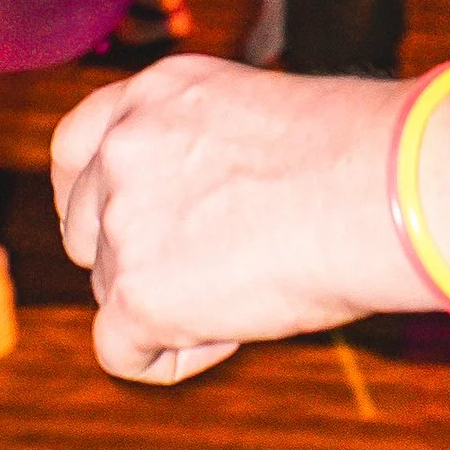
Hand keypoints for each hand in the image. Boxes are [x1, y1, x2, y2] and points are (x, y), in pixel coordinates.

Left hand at [52, 56, 413, 376]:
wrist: (374, 188)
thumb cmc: (350, 156)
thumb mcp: (253, 120)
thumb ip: (197, 152)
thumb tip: (193, 209)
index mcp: (154, 92)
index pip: (74, 147)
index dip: (88, 195)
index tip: (116, 223)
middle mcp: (125, 146)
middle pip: (83, 228)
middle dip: (130, 256)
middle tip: (211, 267)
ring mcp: (123, 217)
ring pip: (110, 289)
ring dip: (165, 302)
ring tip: (249, 286)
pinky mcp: (135, 292)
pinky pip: (121, 351)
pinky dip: (170, 356)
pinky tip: (230, 331)